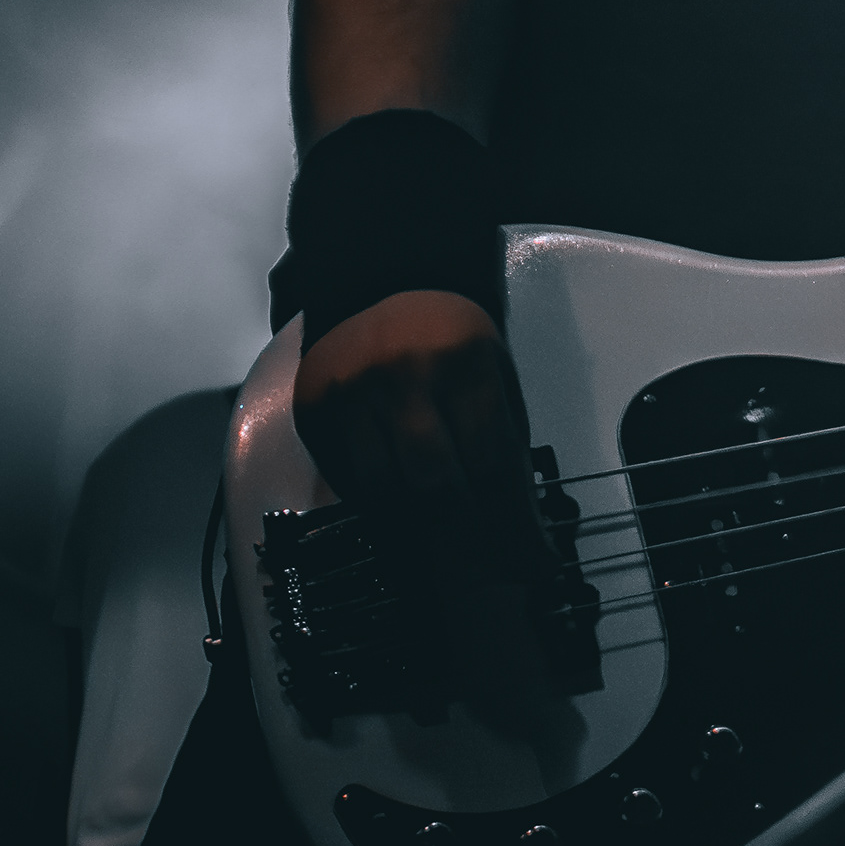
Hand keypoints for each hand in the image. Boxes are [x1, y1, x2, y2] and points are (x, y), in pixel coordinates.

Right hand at [291, 287, 533, 540]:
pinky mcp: (314, 408)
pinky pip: (346, 479)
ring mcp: (352, 390)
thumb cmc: (452, 339)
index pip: (492, 461)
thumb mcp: (496, 372)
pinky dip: (376, 501)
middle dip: (468, 531)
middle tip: (488, 559)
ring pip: (384, 490)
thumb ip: (502, 439)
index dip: (513, 521)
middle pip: (436, 482)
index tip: (530, 560)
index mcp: (466, 361)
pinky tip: (398, 502)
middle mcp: (404, 374)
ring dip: (417, 523)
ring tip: (442, 536)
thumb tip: (518, 523)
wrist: (383, 284)